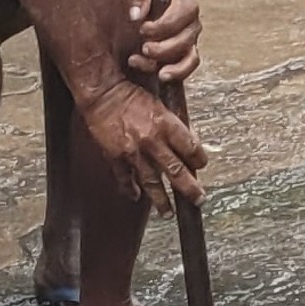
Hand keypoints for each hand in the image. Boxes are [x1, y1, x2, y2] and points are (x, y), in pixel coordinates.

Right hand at [77, 82, 206, 212]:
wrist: (103, 92)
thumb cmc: (132, 94)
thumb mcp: (160, 104)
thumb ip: (174, 125)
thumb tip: (188, 144)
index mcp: (165, 124)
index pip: (191, 149)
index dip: (199, 160)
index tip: (201, 166)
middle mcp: (151, 140)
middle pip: (176, 171)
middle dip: (190, 189)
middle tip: (198, 200)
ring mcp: (133, 151)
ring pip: (151, 182)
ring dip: (161, 200)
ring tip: (168, 213)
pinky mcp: (115, 156)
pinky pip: (125, 178)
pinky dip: (130, 189)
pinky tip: (136, 197)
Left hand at [124, 0, 200, 86]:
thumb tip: (135, 16)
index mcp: (188, 5)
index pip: (180, 18)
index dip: (160, 27)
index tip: (141, 28)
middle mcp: (194, 25)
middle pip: (184, 42)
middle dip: (162, 48)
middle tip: (144, 47)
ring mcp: (191, 41)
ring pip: (189, 59)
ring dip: (169, 65)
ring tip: (150, 65)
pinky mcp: (185, 56)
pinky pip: (187, 69)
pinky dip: (175, 74)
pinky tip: (157, 74)